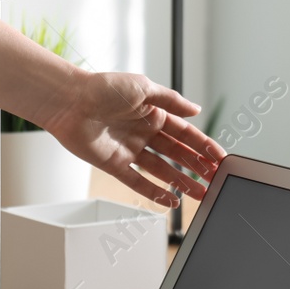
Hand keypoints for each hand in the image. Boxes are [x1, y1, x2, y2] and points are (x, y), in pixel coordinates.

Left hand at [43, 72, 225, 205]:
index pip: (186, 134)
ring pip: (162, 170)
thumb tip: (197, 109)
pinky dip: (154, 192)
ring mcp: (130, 149)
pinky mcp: (114, 164)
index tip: (220, 159)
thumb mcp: (144, 87)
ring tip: (200, 195)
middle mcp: (143, 132)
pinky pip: (138, 181)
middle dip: (197, 168)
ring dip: (181, 182)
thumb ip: (172, 100)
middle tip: (215, 181)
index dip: (204, 146)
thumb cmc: (103, 88)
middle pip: (177, 154)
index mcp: (153, 113)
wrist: (69, 101)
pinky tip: (171, 201)